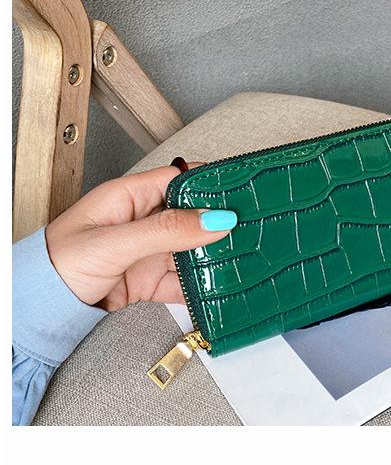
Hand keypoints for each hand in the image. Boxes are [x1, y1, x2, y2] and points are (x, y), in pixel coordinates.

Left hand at [45, 164, 237, 311]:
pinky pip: (184, 280)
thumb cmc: (57, 266)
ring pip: (193, 248)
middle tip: (251, 225)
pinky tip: (219, 286)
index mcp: (131, 196)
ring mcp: (148, 251)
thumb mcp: (115, 243)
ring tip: (243, 256)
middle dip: (219, 220)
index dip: (210, 183)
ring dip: (215, 254)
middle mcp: (143, 220)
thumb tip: (214, 219)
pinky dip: (202, 286)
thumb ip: (166, 230)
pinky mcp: (150, 280)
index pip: (180, 179)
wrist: (38, 312)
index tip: (240, 191)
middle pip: (192, 215)